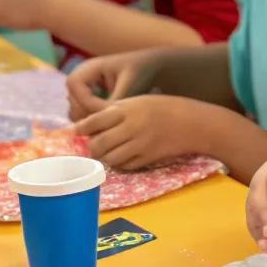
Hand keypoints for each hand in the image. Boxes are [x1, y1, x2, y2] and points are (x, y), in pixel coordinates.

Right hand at [66, 50, 164, 121]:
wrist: (153, 69)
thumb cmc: (143, 72)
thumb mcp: (130, 86)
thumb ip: (115, 102)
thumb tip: (102, 121)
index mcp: (91, 66)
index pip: (75, 84)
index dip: (86, 101)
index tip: (105, 114)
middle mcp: (83, 76)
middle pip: (72, 98)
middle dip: (86, 113)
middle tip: (106, 126)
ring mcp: (85, 88)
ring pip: (76, 108)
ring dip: (89, 119)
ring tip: (109, 128)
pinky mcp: (90, 99)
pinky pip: (84, 112)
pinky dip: (93, 120)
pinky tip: (109, 127)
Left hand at [73, 94, 194, 170]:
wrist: (191, 123)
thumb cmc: (162, 108)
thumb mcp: (138, 101)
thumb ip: (116, 111)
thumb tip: (90, 125)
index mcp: (128, 109)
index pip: (96, 120)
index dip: (82, 128)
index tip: (75, 131)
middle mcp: (132, 127)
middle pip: (100, 143)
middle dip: (92, 147)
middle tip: (92, 146)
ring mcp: (140, 145)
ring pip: (110, 158)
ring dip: (104, 157)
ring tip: (105, 153)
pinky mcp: (148, 158)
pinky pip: (126, 165)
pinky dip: (119, 163)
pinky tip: (121, 157)